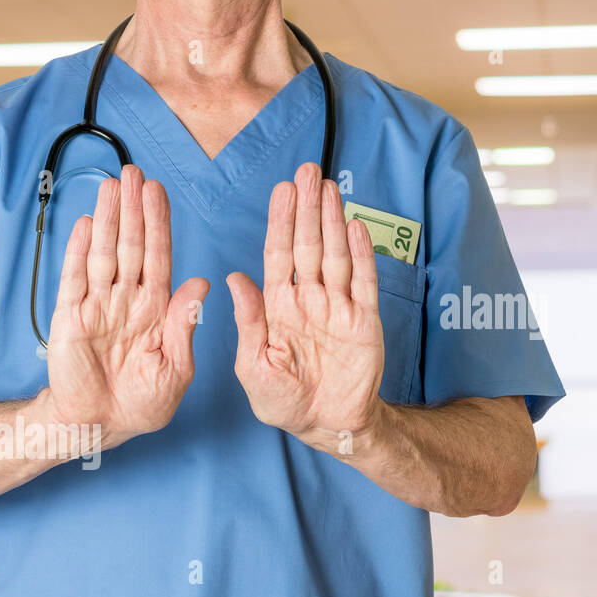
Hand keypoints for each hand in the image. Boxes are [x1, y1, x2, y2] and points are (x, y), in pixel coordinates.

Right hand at [44, 165, 210, 448]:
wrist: (101, 426)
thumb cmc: (142, 404)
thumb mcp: (176, 369)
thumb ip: (184, 325)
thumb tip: (200, 284)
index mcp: (156, 309)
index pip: (159, 256)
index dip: (158, 224)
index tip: (158, 192)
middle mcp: (126, 300)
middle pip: (130, 245)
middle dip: (132, 209)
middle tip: (133, 173)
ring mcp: (97, 305)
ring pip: (103, 254)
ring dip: (106, 220)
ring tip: (110, 187)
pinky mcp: (70, 317)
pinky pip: (73, 278)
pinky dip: (78, 252)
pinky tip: (84, 224)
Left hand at [227, 162, 385, 452]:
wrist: (324, 426)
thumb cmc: (282, 401)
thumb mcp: (253, 366)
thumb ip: (247, 322)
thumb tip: (233, 277)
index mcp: (276, 308)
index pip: (277, 256)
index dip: (279, 223)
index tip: (281, 191)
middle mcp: (307, 300)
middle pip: (307, 246)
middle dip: (306, 209)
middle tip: (306, 171)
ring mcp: (337, 307)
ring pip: (334, 255)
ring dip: (332, 221)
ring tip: (329, 187)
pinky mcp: (364, 320)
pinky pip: (363, 281)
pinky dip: (361, 254)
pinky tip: (355, 226)